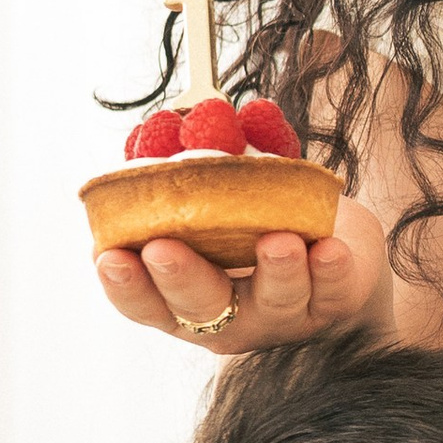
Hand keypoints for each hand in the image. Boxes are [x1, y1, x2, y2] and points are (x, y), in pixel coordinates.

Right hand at [94, 198, 394, 351]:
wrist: (334, 251)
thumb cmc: (257, 224)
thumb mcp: (219, 200)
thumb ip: (195, 171)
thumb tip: (174, 125)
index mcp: (185, 296)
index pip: (144, 301)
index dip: (124, 285)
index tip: (108, 257)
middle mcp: (228, 317)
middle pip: (199, 306)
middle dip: (181, 277)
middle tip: (165, 250)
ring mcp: (282, 316)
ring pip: (275, 301)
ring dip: (275, 272)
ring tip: (279, 241)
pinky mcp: (333, 305)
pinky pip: (334, 293)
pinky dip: (332, 271)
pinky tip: (331, 249)